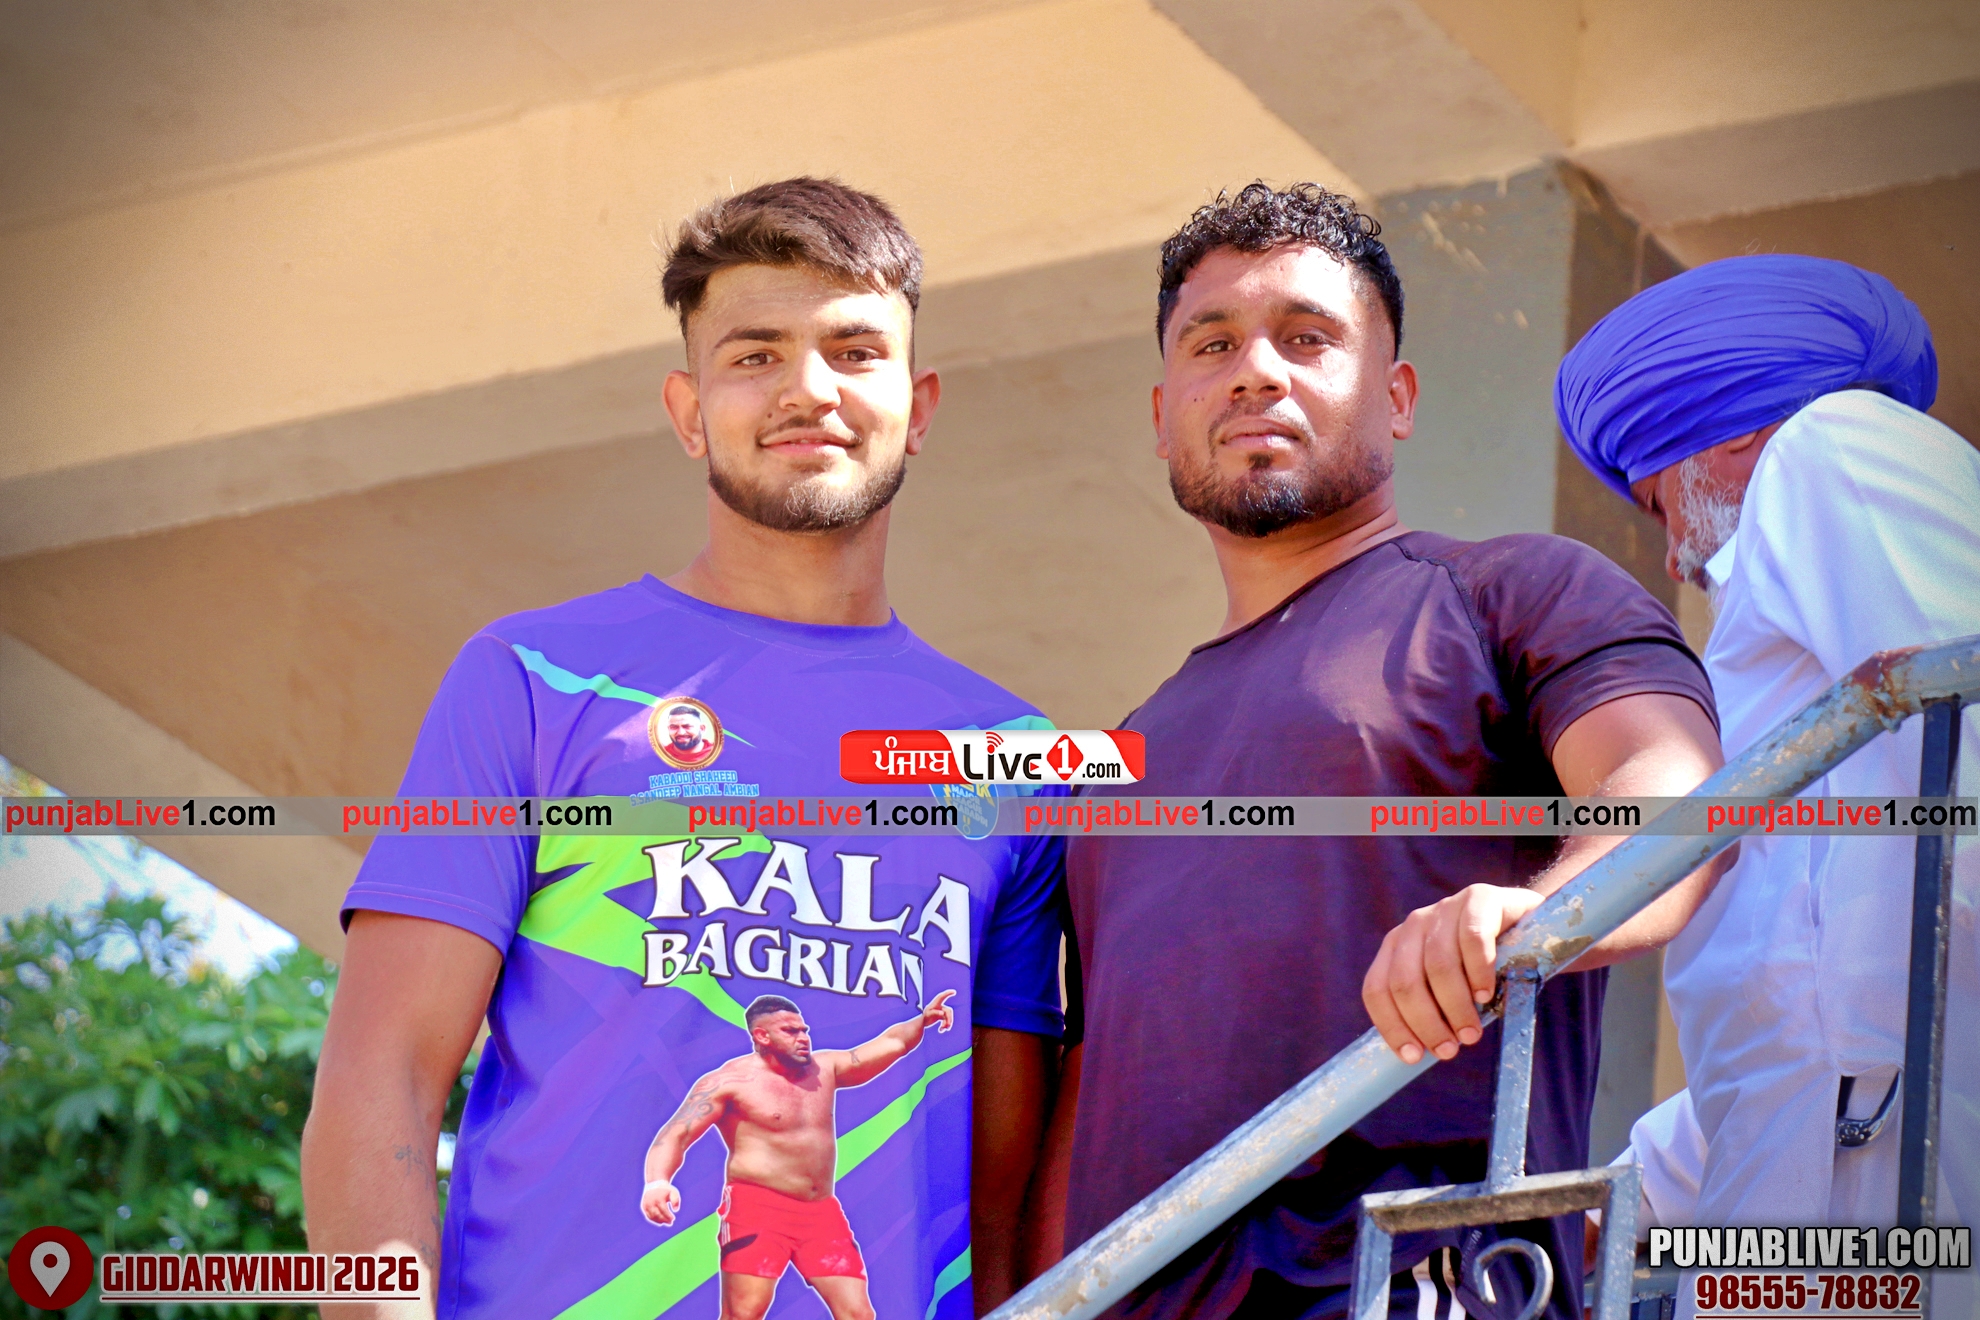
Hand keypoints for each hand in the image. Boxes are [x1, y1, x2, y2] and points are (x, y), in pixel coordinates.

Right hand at [641, 1178, 680, 1226]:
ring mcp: (646, 1205)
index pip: (664, 1211)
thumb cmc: (666, 1190)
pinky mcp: (643, 1207)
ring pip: (652, 1217)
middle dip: (664, 1220)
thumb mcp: (673, 1192)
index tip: (673, 1219)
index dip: (668, 1216)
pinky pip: (648, 1216)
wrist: (655, 1183)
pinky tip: (660, 1222)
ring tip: (665, 1222)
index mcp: (658, 1199)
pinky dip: (653, 1220)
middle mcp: (651, 1202)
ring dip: (659, 1221)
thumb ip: (676, 1201)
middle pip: (657, 1215)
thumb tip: (676, 1210)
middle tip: (670, 1223)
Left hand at [923, 988, 956, 1033]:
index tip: (954, 992)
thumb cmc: (924, 1017)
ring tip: (942, 1029)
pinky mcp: (942, 1016)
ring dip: (947, 1023)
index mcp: (935, 1004)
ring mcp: (942, 1011)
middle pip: (948, 1011)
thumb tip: (942, 1013)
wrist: (922, 1023)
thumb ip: (935, 1013)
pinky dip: (945, 1026)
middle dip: (949, 1018)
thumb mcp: (927, 1015)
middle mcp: (940, 1006)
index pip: (942, 997)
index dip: (947, 993)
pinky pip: (946, 1020)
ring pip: (948, 1017)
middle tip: (948, 1026)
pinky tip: (941, 1030)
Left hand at [1361, 883, 1543, 1063]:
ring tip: (1471, 1033)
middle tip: (1450, 1050)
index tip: (1414, 1057)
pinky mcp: (1478, 898)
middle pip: (1405, 981)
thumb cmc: (1488, 969)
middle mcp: (1414, 925)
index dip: (1392, 1026)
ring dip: (1455, 1007)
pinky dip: (1478, 973)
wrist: (1535, 927)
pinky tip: (1487, 994)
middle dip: (1426, 1023)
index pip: (1377, 989)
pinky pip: (1473, 939)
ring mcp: (1445, 907)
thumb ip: (1433, 1010)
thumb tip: (1418, 1055)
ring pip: (1438, 965)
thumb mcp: (1453, 989)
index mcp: (1397, 947)